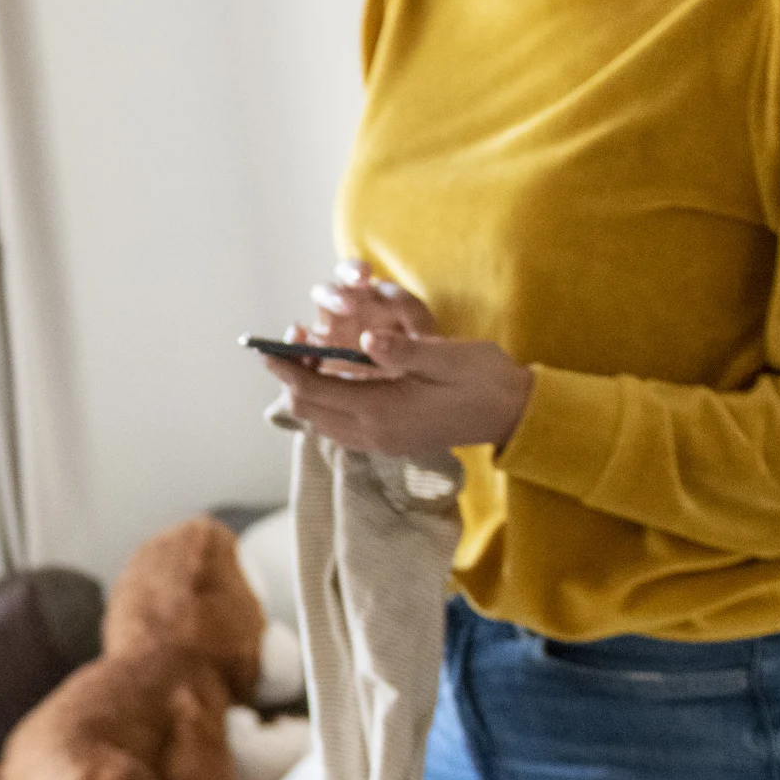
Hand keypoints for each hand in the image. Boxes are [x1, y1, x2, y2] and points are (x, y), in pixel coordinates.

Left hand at [256, 260, 532, 453]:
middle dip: (291, 378)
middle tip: (288, 343)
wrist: (514, 414)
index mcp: (382, 411)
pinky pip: (341, 426)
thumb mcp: (444, 355)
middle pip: (309, 410)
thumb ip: (401, 350)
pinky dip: (328, 403)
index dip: (285, 368)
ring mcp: (381, 441)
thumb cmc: (483, 378)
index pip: (313, 392)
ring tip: (306, 357)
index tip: (265, 347)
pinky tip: (334, 378)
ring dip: (308, 391)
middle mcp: (374, 433)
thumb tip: (365, 337)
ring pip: (322, 421)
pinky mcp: (390, 441)